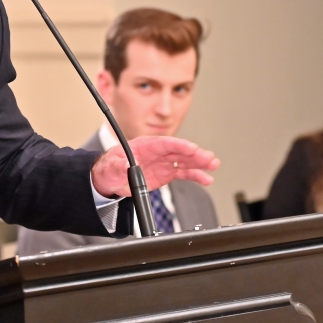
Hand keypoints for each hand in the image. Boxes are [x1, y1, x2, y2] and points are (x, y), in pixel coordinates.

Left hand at [90, 136, 219, 197]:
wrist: (110, 179)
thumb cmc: (110, 168)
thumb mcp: (111, 167)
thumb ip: (119, 165)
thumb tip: (126, 164)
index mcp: (145, 145)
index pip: (165, 143)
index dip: (180, 145)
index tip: (192, 148)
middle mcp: (157, 152)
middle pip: (179, 151)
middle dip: (195, 154)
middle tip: (209, 158)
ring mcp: (163, 162)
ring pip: (185, 161)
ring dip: (199, 163)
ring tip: (213, 165)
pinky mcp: (166, 173)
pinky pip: (183, 173)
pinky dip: (195, 175)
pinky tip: (206, 178)